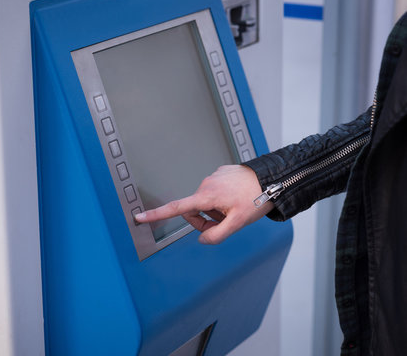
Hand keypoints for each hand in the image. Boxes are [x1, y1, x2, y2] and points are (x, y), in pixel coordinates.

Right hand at [134, 165, 273, 243]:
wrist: (273, 177)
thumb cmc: (256, 198)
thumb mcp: (238, 223)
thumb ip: (217, 235)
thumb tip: (202, 238)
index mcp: (207, 196)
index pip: (176, 208)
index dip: (156, 214)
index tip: (139, 216)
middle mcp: (206, 184)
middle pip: (194, 210)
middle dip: (205, 220)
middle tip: (225, 222)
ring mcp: (213, 178)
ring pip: (205, 202)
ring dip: (215, 210)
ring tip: (234, 208)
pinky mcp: (220, 174)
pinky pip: (214, 192)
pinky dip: (221, 200)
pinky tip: (236, 198)